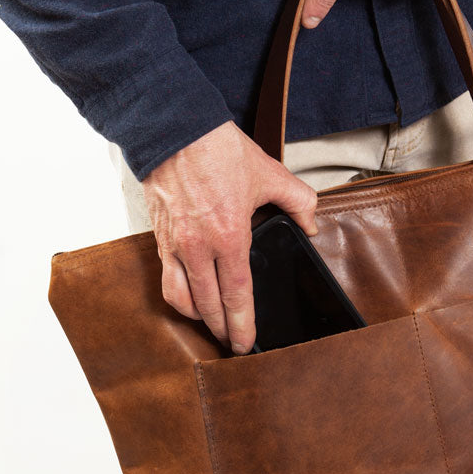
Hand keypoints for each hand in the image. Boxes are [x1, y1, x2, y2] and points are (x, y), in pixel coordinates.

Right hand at [141, 120, 318, 353]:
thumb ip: (299, 202)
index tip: (247, 343)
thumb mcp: (270, 174)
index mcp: (229, 235)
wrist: (175, 130)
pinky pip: (166, 280)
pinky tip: (190, 298)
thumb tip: (312, 224)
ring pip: (182, 299)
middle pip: (209, 306)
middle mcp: (198, 247)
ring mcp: (175, 245)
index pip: (236, 295)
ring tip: (213, 324)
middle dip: (223, 330)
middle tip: (234, 343)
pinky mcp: (160, 237)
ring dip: (199, 318)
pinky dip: (179, 297)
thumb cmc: (217, 150)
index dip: (242, 324)